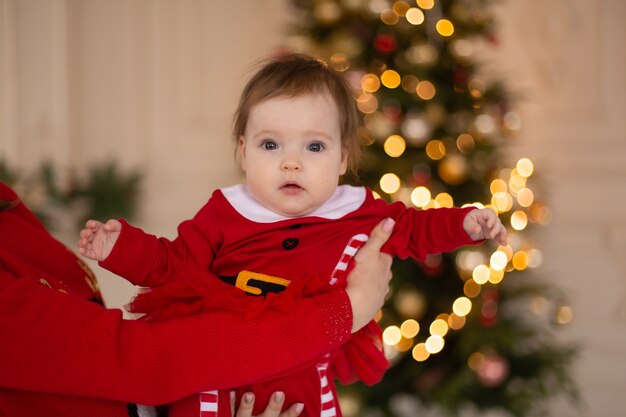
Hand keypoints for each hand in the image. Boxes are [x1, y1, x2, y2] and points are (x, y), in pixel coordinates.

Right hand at [77, 219, 121, 260]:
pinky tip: (81, 249)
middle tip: (89, 233)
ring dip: (82, 242)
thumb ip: (113, 224)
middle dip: (85, 233)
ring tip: (84, 241)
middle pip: (85, 233)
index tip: (93, 225)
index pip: (91, 224)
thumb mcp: (119, 227)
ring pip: (83, 243)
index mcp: (98, 228)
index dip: (90, 224)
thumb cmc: (121, 236)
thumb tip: (106, 226)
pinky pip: (87, 253)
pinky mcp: (95, 254)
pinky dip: (83, 252)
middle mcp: (94, 236)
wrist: (126, 248)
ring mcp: (94, 245)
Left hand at [230, 391, 303, 416]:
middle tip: (279, 394)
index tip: (299, 404)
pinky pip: (228, 410)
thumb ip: (281, 411)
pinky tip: (231, 391)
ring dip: (247, 405)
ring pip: (244, 415)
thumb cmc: (262, 415)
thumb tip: (298, 394)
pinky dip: (229, 401)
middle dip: (273, 407)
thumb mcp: (272, 415)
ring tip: (249, 395)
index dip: (291, 413)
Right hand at [346, 218, 393, 332]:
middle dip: (371, 267)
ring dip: (367, 282)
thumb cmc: (360, 277)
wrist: (354, 308)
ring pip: (375, 284)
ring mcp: (381, 294)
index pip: (384, 254)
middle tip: (355, 265)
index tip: (365, 251)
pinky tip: (355, 294)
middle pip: (379, 269)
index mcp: (386, 264)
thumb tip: (391, 220)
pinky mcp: (374, 306)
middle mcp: (387, 279)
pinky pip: (369, 297)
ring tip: (353, 281)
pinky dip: (364, 295)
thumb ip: (378, 237)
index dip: (375, 251)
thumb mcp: (367, 252)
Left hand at [463, 208, 507, 245]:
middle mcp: (492, 218)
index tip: (489, 226)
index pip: (491, 214)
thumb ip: (472, 226)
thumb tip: (478, 230)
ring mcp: (494, 225)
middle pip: (497, 222)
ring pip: (501, 229)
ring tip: (503, 241)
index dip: (491, 220)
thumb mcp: (467, 222)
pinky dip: (502, 239)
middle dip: (496, 229)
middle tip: (491, 236)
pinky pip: (500, 235)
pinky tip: (504, 244)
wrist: (469, 226)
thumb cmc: (468, 221)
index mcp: (485, 213)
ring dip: (502, 235)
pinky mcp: (494, 232)